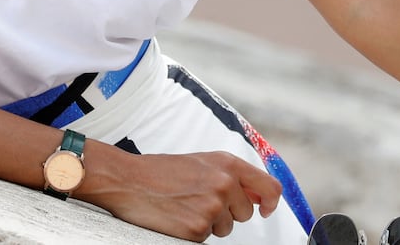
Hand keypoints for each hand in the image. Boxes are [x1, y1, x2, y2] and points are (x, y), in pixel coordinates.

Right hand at [80, 149, 281, 240]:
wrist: (129, 180)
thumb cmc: (161, 171)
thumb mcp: (202, 162)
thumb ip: (231, 175)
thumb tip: (257, 196)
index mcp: (227, 164)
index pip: (269, 187)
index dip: (270, 201)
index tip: (264, 208)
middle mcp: (224, 184)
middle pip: (245, 213)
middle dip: (228, 212)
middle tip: (200, 200)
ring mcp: (212, 207)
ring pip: (226, 228)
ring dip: (209, 222)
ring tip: (185, 205)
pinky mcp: (198, 228)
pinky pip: (206, 237)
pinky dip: (193, 231)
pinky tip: (177, 216)